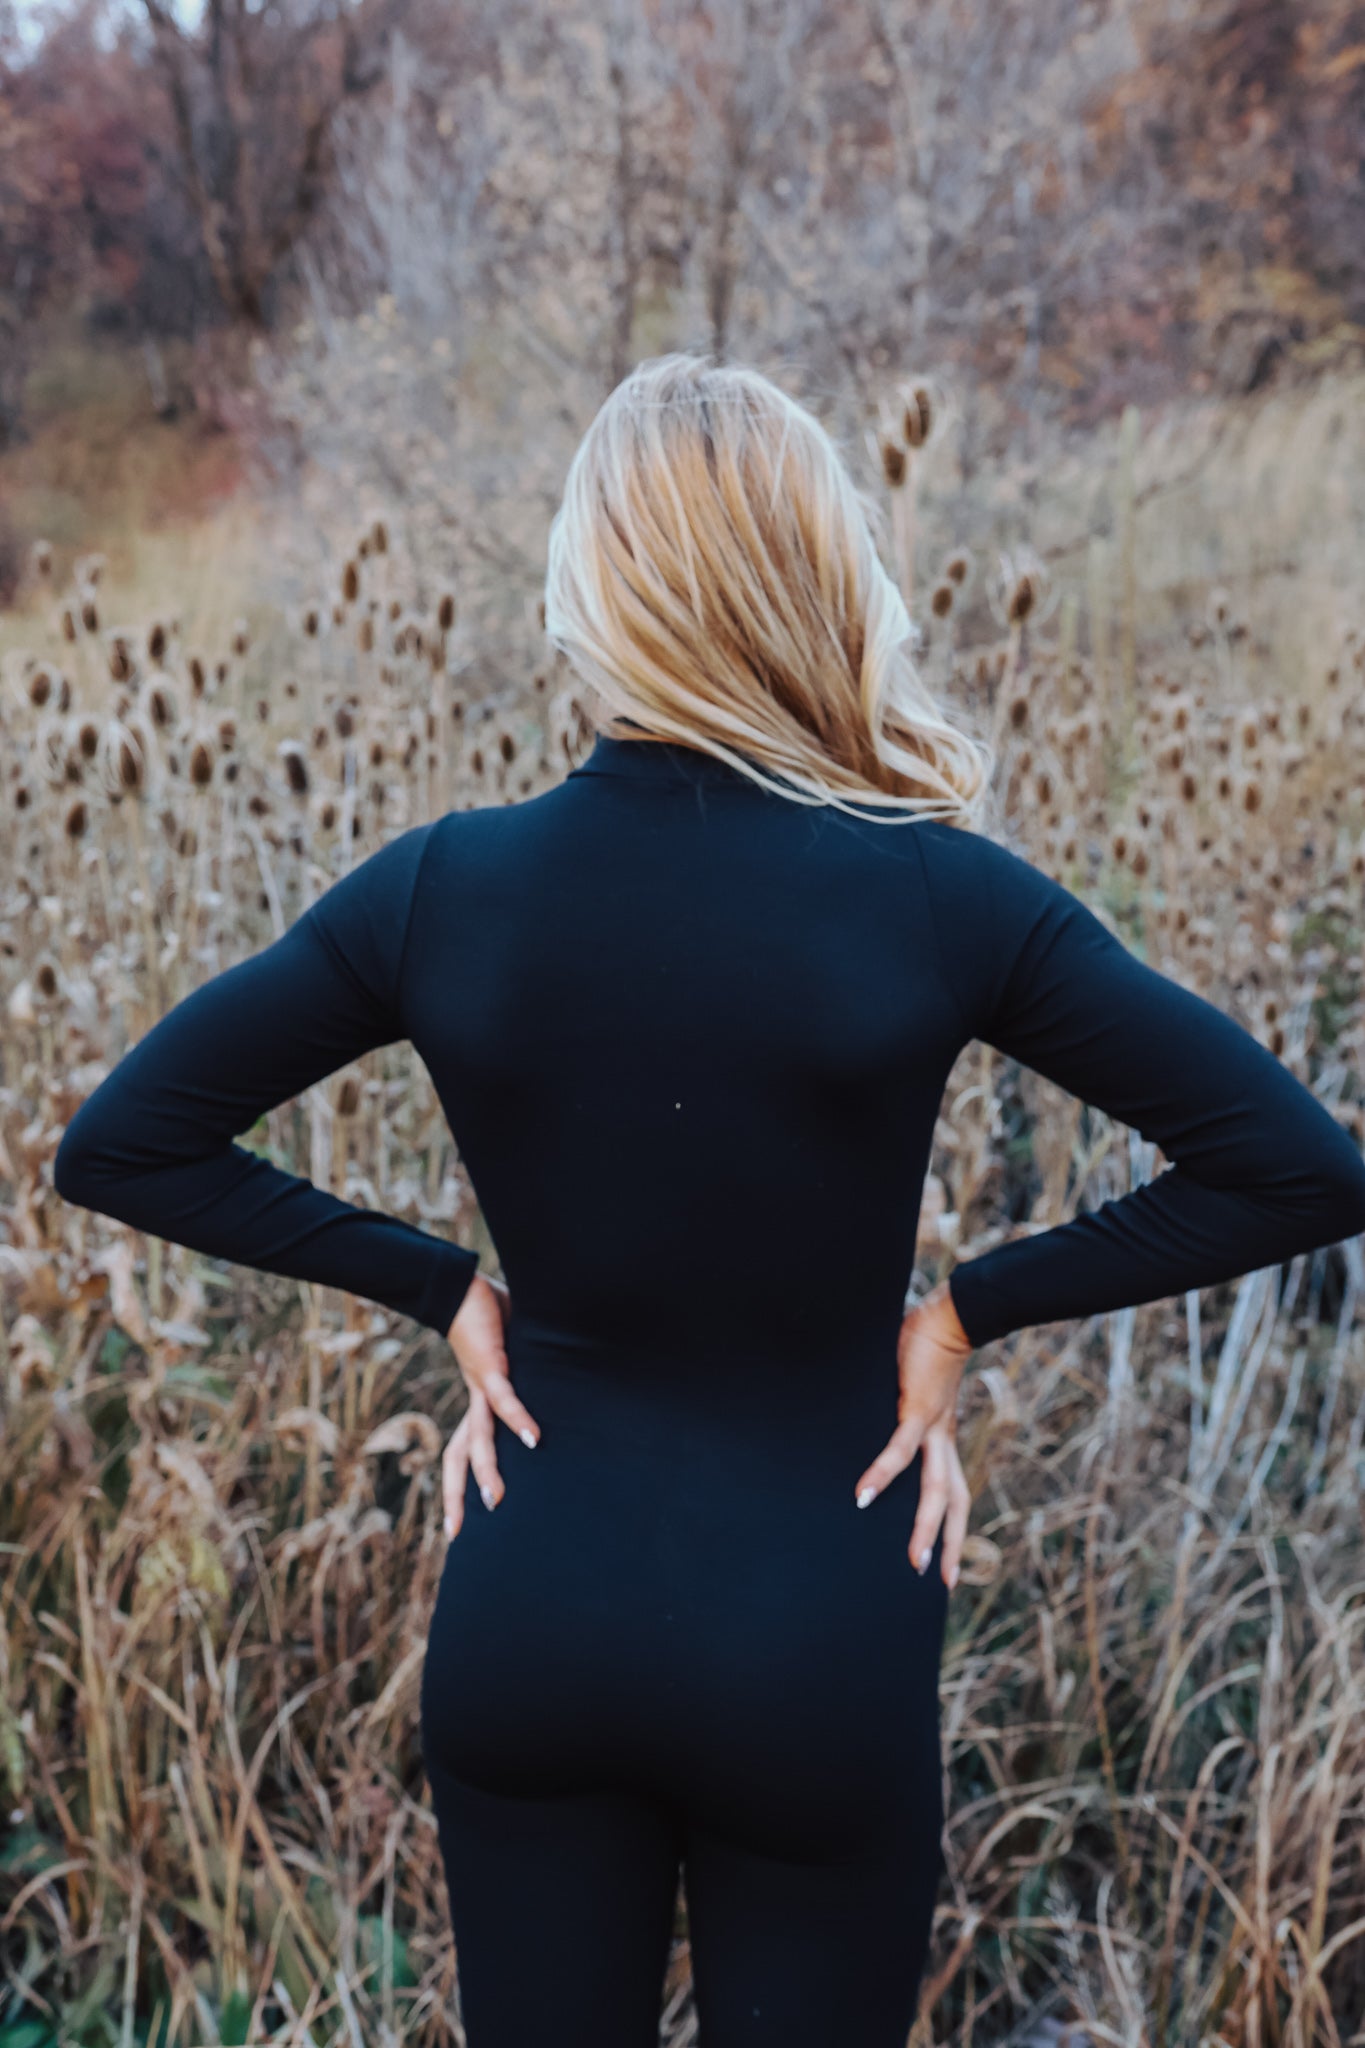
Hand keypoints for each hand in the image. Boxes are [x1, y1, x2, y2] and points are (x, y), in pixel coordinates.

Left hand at [442, 1273, 540, 1537]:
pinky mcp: (490, 1367)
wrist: (462, 1288)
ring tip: (496, 1500)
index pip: (462, 1451)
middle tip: (458, 1533)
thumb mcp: (510, 1360)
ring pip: (477, 1437)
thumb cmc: (490, 1320)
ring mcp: (479, 1387)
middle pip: (459, 1455)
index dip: (458, 1486)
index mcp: (476, 1403)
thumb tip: (555, 1404)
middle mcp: (474, 1401)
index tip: (457, 1522)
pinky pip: (503, 1400)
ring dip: (486, 1470)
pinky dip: (518, 1420)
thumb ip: (525, 1380)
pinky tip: (533, 1439)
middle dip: (456, 1494)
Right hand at [852, 1276, 974, 1589]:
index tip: (947, 1562)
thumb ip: (899, 1405)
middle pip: (951, 1500)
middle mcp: (943, 1438)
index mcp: (942, 1436)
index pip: (954, 1490)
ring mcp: (933, 1426)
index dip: (952, 1525)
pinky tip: (863, 1496)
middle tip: (937, 1581)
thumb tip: (873, 1407)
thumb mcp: (911, 1386)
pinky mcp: (917, 1409)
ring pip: (935, 1487)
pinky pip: (899, 1450)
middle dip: (947, 1541)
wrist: (949, 1313)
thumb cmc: (924, 1342)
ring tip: (914, 1561)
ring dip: (926, 1526)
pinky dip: (882, 1474)